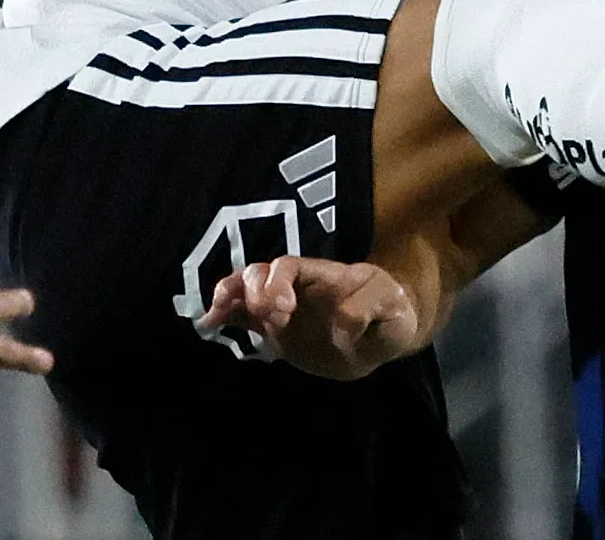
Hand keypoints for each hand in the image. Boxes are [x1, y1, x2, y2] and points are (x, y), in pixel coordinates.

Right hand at [196, 255, 423, 378]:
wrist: (380, 339)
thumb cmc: (390, 316)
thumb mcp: (394, 309)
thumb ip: (373, 307)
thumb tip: (341, 321)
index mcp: (324, 277)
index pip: (290, 266)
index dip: (276, 282)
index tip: (281, 311)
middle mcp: (298, 287)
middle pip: (261, 272)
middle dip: (254, 291)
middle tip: (270, 320)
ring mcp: (283, 306)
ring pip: (246, 288)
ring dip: (229, 296)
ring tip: (217, 315)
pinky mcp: (275, 329)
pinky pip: (243, 315)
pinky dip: (225, 315)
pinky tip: (210, 325)